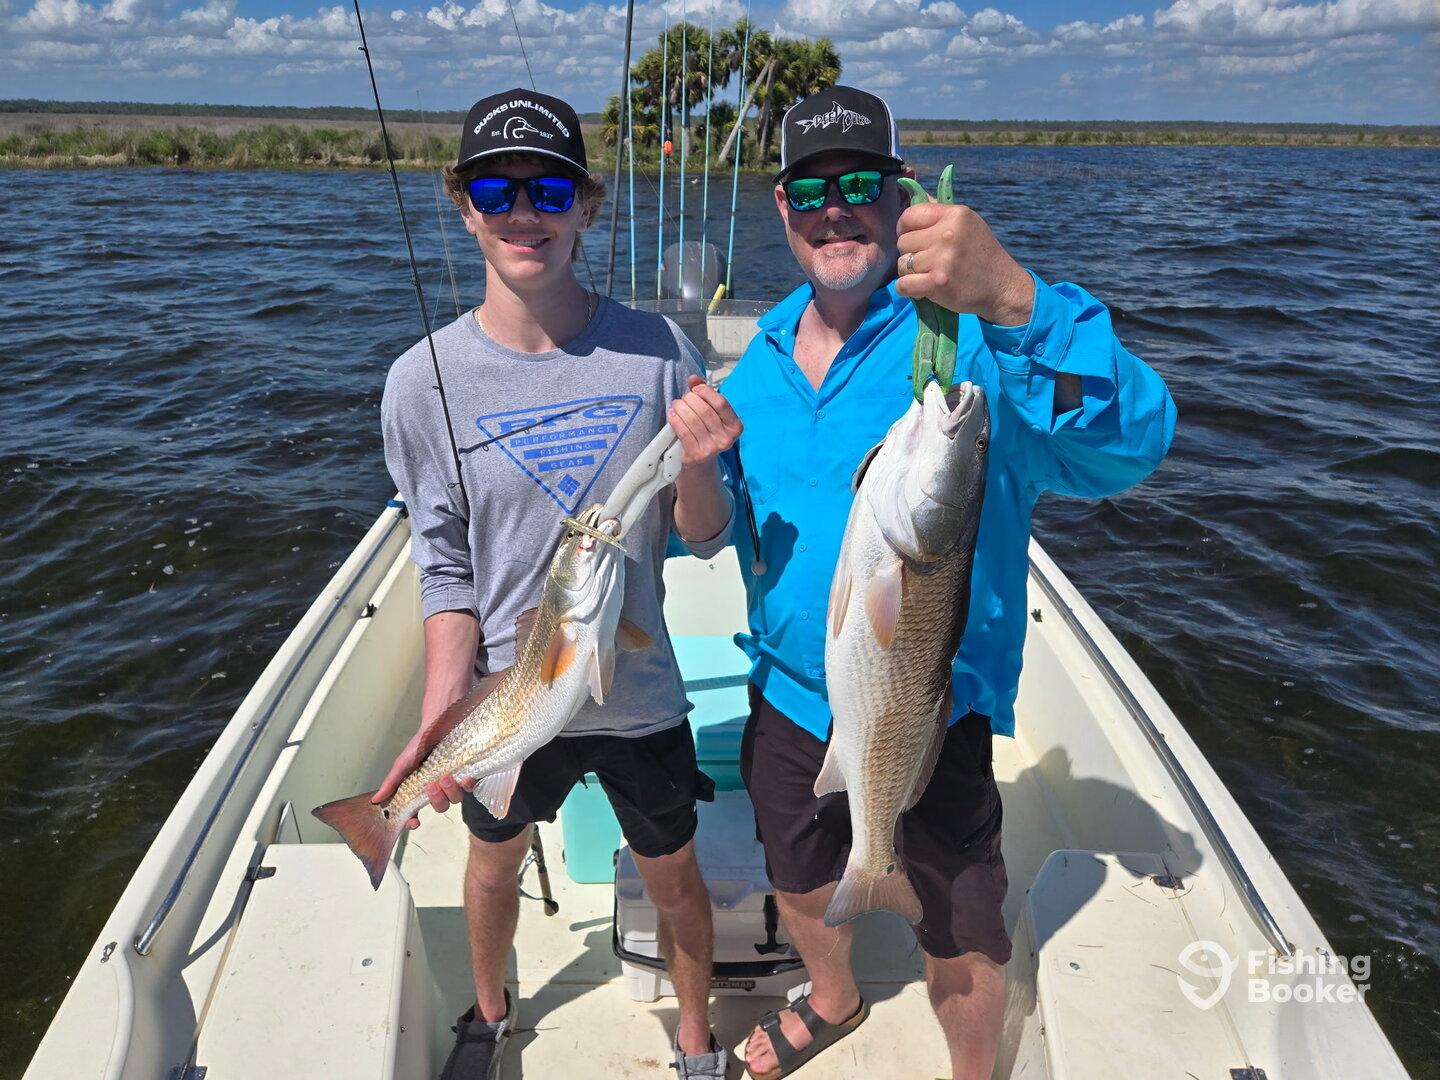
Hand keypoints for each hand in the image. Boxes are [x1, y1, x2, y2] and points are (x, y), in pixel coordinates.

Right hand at [371, 717, 475, 829]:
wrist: (439, 722)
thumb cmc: (420, 743)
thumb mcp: (403, 762)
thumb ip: (392, 781)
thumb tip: (376, 800)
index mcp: (421, 789)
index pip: (417, 812)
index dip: (414, 821)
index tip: (414, 822)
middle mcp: (438, 788)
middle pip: (440, 806)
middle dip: (436, 800)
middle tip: (432, 786)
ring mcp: (454, 781)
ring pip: (455, 799)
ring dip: (450, 791)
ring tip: (446, 777)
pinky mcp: (467, 773)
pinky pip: (470, 787)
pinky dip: (468, 785)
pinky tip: (465, 778)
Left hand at [668, 375, 742, 467]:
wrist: (701, 462)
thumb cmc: (707, 432)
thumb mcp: (712, 413)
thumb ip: (705, 394)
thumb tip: (694, 378)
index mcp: (735, 427)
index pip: (721, 403)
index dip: (706, 392)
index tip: (696, 389)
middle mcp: (726, 439)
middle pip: (705, 410)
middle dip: (690, 400)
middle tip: (683, 399)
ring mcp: (712, 448)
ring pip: (692, 420)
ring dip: (680, 408)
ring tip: (676, 405)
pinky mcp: (697, 454)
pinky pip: (683, 431)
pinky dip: (675, 419)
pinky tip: (672, 414)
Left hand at [896, 201, 1034, 325]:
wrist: (1002, 287)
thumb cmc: (981, 255)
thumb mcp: (967, 223)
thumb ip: (940, 212)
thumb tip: (914, 194)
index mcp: (954, 214)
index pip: (909, 216)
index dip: (905, 229)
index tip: (915, 239)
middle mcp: (947, 233)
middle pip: (903, 242)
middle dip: (911, 253)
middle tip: (929, 261)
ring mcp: (942, 258)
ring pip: (902, 264)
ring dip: (911, 273)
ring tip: (929, 274)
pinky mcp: (937, 282)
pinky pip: (903, 284)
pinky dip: (908, 289)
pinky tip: (922, 288)